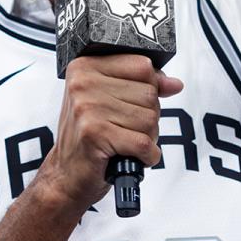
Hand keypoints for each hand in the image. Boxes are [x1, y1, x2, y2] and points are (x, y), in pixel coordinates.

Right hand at [35, 55, 183, 212]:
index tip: (132, 104)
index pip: (142, 66)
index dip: (148, 89)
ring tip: (122, 142)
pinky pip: (143, 143)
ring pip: (149, 119)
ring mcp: (87, 107)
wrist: (66, 175)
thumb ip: (142, 86)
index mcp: (85, 67)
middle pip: (149, 93)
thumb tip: (174, 83)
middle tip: (123, 129)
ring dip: (145, 138)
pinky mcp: (95, 133)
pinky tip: (130, 156)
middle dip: (146, 117)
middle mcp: (83, 83)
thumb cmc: (87, 138)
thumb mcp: (111, 102)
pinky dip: (146, 156)